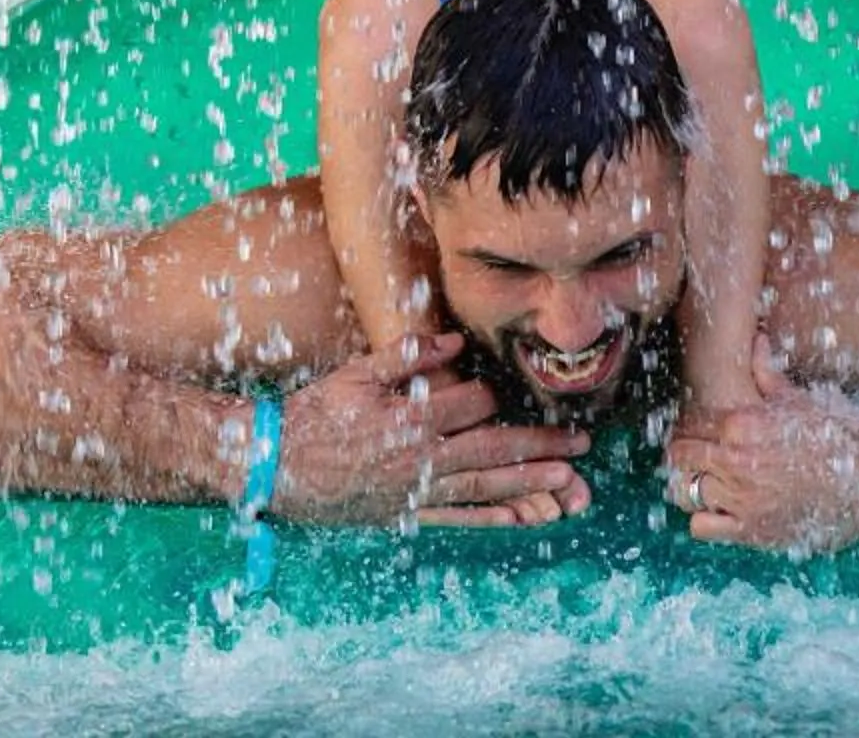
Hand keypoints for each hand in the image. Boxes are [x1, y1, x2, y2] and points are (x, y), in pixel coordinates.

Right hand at [275, 333, 594, 529]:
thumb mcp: (355, 374)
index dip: (492, 395)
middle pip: (493, 450)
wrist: (275, 467)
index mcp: (409, 418)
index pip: (471, 405)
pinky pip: (459, 517)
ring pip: (485, 486)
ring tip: (570, 480)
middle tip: (583, 443)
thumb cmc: (313, 415)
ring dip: (531, 484)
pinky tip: (523, 518)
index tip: (505, 390)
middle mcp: (419, 458)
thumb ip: (405, 356)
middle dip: (542, 447)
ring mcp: (415, 491)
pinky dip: (493, 518)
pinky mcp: (407, 514)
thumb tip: (453, 341)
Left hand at [663, 342, 858, 553]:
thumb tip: (756, 338)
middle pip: (679, 456)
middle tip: (697, 456)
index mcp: (743, 424)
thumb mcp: (801, 398)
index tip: (700, 430)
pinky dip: (706, 518)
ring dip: (691, 485)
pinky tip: (724, 509)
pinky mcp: (753, 531)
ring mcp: (743, 499)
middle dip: (684, 454)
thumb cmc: (841, 433)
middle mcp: (736, 461)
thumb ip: (766, 371)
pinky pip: (702, 527)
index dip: (693, 426)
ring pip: (683, 491)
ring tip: (708, 482)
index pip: (690, 422)